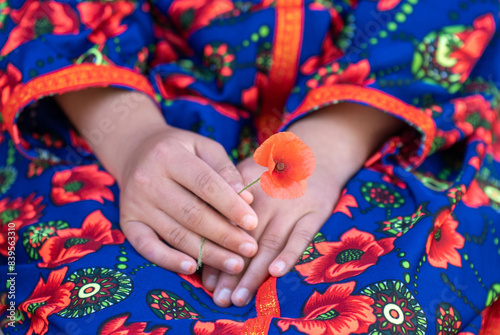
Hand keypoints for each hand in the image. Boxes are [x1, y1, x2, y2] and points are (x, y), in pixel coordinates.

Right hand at [119, 125, 259, 274]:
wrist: (135, 150)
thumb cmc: (180, 150)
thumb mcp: (203, 148)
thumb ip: (225, 170)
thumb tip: (247, 199)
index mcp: (169, 156)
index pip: (205, 184)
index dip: (231, 205)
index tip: (253, 223)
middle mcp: (148, 180)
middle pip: (192, 214)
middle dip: (225, 235)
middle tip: (250, 250)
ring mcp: (135, 204)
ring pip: (176, 234)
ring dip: (207, 253)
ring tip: (235, 265)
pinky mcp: (128, 222)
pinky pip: (147, 247)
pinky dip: (168, 260)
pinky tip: (192, 268)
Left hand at [202, 103, 403, 306]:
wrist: (317, 153)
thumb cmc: (274, 168)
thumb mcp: (247, 171)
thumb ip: (227, 198)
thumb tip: (203, 228)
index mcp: (246, 190)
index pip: (226, 225)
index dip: (215, 252)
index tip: (205, 278)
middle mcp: (266, 199)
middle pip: (245, 240)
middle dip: (231, 272)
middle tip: (219, 299)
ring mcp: (291, 206)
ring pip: (269, 243)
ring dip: (254, 273)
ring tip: (239, 297)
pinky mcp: (315, 212)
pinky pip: (301, 236)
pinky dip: (290, 254)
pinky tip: (277, 272)